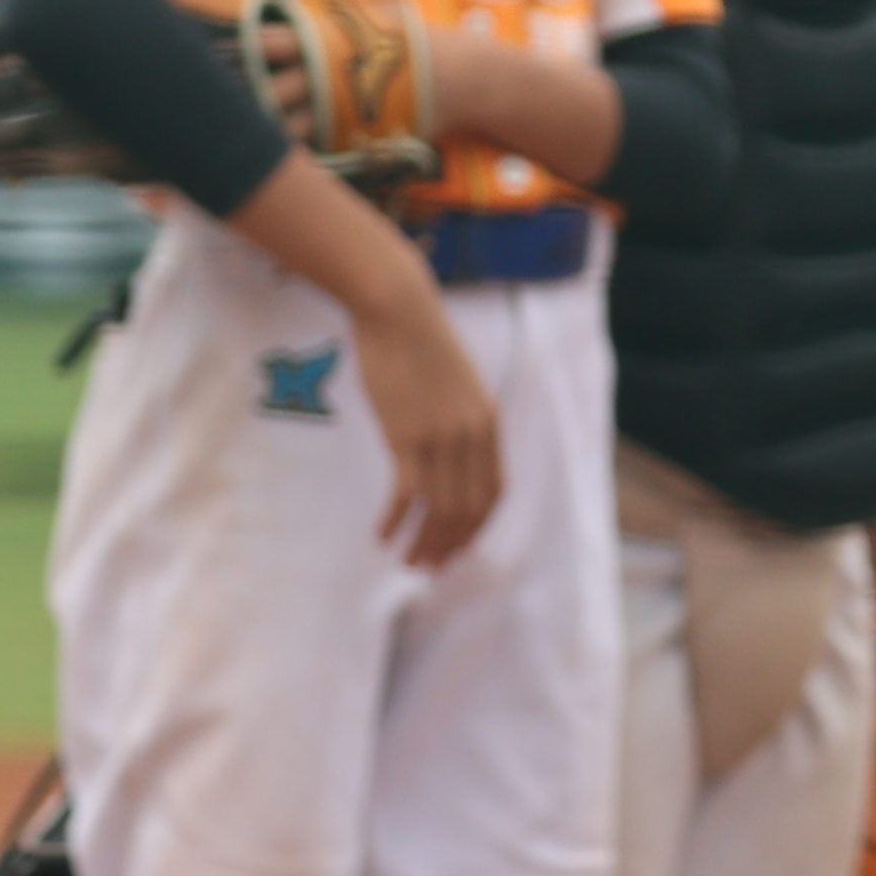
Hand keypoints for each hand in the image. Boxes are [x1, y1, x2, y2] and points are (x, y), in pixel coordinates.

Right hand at [342, 282, 504, 569]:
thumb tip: (447, 451)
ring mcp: (441, 437)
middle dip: (451, 544)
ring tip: (408, 561)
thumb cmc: (418, 341)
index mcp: (488, 423)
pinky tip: (383, 536)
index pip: (492, 492)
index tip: (458, 547)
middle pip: (468, 509)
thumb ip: (458, 419)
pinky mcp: (407, 436)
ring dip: (424, 542)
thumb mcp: (455, 384)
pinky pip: (407, 495)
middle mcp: (471, 436)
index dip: (476, 527)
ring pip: (439, 509)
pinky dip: (396, 522)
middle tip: (430, 567)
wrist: (397, 308)